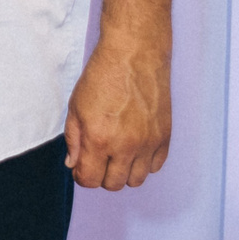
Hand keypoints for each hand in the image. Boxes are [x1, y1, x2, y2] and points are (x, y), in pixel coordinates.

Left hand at [64, 35, 170, 188]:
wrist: (134, 55)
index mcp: (98, 139)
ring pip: (136, 180)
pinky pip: (155, 166)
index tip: (82, 167)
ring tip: (118, 152)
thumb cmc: (101, 77)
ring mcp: (148, 143)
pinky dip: (144, 162)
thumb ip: (73, 139)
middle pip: (114, 184)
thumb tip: (74, 164)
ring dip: (124, 171)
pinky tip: (135, 146)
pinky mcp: (164, 137)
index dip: (82, 176)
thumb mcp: (76, 106)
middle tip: (99, 157)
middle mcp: (125, 146)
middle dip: (102, 175)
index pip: (89, 180)